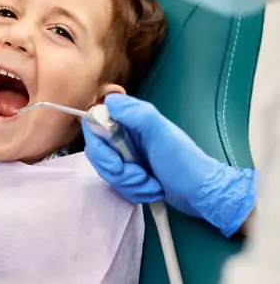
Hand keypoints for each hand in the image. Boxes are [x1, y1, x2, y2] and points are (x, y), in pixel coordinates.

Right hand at [83, 94, 256, 236]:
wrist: (200, 192)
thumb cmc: (183, 161)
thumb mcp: (162, 133)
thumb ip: (137, 114)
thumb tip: (109, 101)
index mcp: (130, 120)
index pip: (95, 124)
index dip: (99, 145)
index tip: (115, 161)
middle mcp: (125, 135)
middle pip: (98, 152)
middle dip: (118, 171)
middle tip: (140, 176)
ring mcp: (127, 156)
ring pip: (107, 171)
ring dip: (129, 184)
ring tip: (151, 184)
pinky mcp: (130, 174)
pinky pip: (116, 184)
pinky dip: (133, 191)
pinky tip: (151, 189)